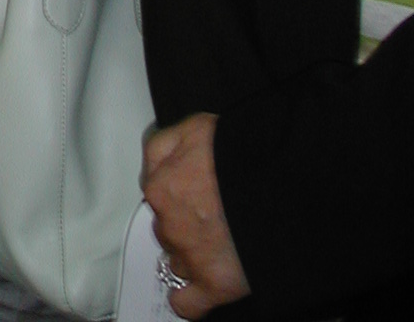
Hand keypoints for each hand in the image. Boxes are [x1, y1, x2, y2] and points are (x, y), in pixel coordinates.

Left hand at [142, 113, 249, 317]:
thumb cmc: (239, 152)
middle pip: (166, 228)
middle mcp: (169, 225)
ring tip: (218, 244)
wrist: (278, 182)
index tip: (194, 189)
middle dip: (183, 222)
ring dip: (190, 255)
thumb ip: (163, 144)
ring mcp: (191, 258)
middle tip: (212, 214)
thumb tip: (152, 162)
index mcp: (160, 187)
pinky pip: (188, 303)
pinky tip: (200, 288)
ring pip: (177, 261)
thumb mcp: (193, 127)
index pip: (156, 192)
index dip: (177, 189)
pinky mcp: (215, 285)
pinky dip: (191, 299)